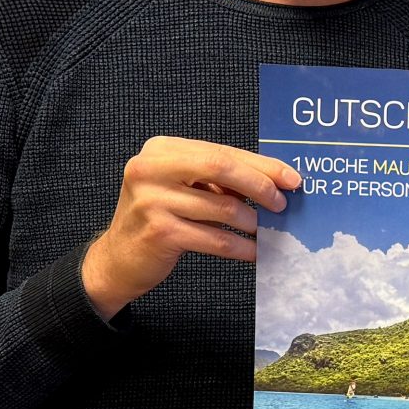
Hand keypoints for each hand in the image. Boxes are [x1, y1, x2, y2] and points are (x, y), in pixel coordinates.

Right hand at [80, 137, 300, 316]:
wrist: (119, 258)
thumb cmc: (158, 218)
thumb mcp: (181, 187)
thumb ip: (216, 179)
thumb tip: (273, 181)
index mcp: (160, 150)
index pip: (220, 152)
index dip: (260, 165)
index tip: (290, 178)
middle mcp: (151, 169)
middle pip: (220, 168)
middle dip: (259, 185)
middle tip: (281, 203)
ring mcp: (151, 201)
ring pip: (221, 208)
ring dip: (252, 222)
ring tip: (266, 230)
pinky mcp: (160, 233)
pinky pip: (215, 239)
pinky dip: (240, 246)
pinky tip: (254, 251)